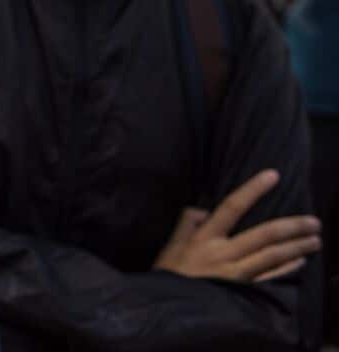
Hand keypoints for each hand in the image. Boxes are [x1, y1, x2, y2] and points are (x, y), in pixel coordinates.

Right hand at [154, 170, 320, 281]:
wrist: (172, 310)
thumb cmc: (169, 277)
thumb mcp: (170, 248)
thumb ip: (186, 225)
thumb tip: (201, 209)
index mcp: (204, 238)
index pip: (231, 208)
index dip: (252, 190)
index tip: (272, 175)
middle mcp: (223, 254)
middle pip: (264, 235)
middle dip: (292, 226)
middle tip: (314, 222)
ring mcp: (236, 274)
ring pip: (272, 256)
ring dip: (297, 247)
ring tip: (315, 240)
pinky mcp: (243, 291)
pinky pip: (270, 277)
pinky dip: (287, 269)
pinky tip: (300, 262)